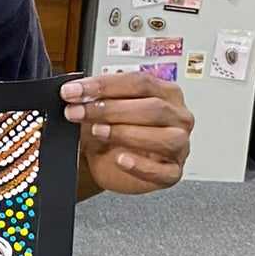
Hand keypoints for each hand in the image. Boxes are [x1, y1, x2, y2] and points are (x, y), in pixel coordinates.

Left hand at [62, 71, 192, 194]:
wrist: (109, 164)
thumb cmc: (113, 134)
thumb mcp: (103, 111)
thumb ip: (95, 99)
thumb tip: (76, 91)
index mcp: (166, 93)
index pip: (140, 82)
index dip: (105, 85)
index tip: (74, 90)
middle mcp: (178, 117)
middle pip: (152, 107)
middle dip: (109, 109)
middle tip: (78, 112)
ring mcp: (180, 145)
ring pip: (164, 137)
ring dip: (126, 133)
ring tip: (98, 132)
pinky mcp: (173, 172)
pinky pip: (163, 171)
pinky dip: (140, 166)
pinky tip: (120, 160)